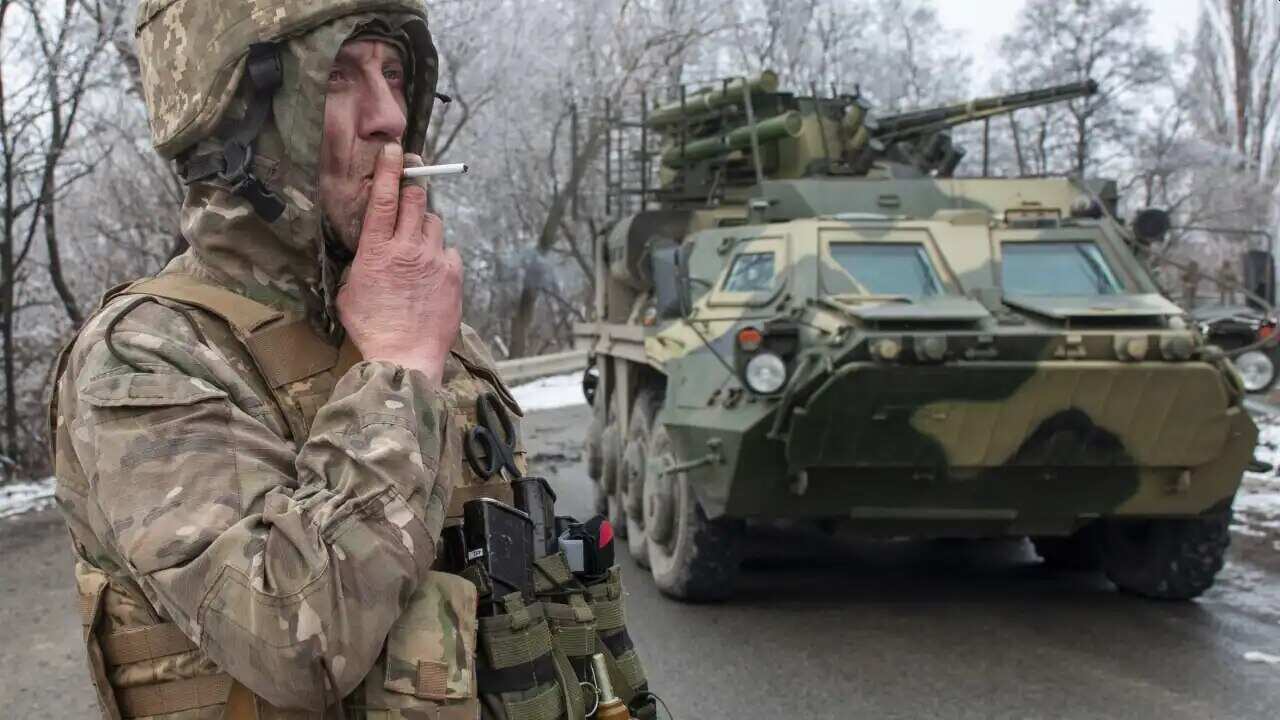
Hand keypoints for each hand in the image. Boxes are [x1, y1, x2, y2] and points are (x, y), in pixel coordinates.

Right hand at [337, 143, 461, 386]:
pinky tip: (432, 274)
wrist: (404, 356)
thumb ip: (361, 263)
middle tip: (411, 193)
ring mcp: (434, 260)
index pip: (386, 198)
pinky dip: (441, 256)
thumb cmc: (372, 328)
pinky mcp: (453, 275)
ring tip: (418, 249)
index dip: (391, 169)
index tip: (395, 150)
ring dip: (426, 228)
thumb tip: (368, 253)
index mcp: (377, 250)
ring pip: (435, 224)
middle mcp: (408, 248)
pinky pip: (449, 251)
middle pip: (417, 200)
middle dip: (414, 191)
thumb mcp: (351, 291)